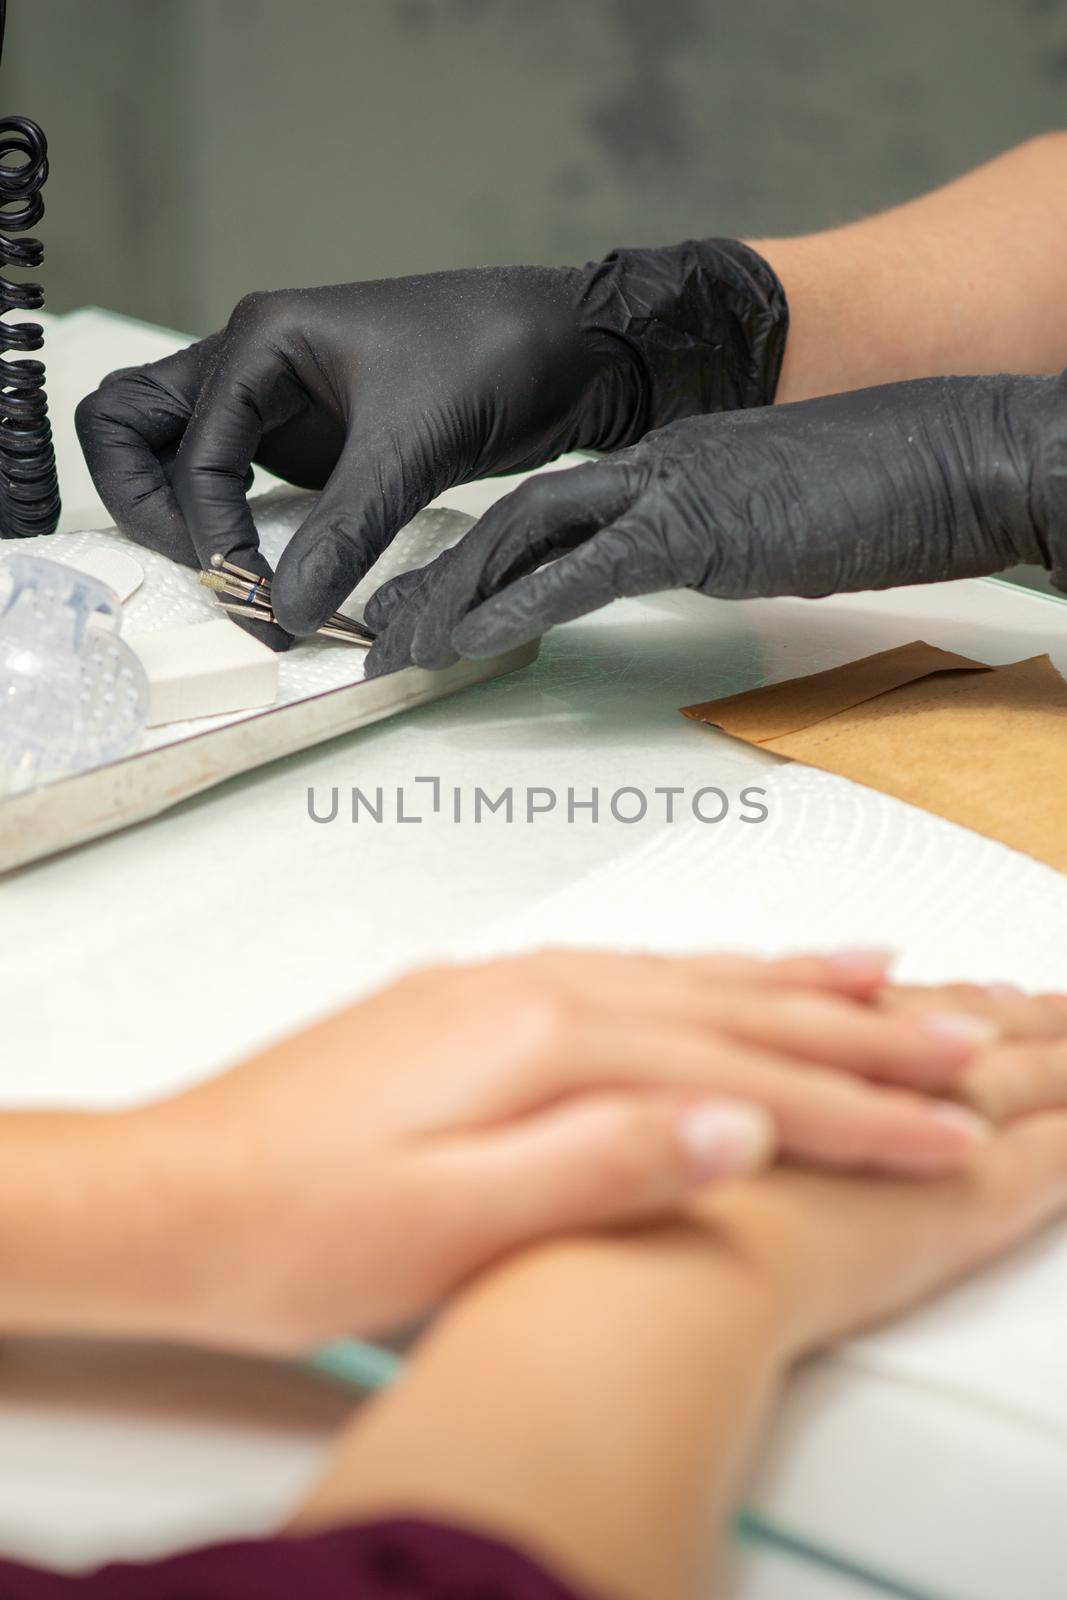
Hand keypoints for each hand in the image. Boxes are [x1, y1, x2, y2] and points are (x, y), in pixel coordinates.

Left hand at [71, 947, 1004, 1354]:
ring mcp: (502, 987)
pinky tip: (726, 976)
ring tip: (886, 972)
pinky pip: (629, 972)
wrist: (169, 1194)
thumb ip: (599, 1163)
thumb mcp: (449, 1226)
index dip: (857, 1111)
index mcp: (541, 1043)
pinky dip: (703, 972)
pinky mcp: (477, 1003)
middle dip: (858, 1031)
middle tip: (962, 1041)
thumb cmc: (293, 1227)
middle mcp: (532, 991)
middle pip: (732, 1009)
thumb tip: (738, 1124)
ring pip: (686, 975)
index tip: (947, 1130)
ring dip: (792, 982)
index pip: (743, 1077)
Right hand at [74, 241, 786, 644]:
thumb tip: (283, 613)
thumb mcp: (415, 445)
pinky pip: (234, 479)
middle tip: (211, 574)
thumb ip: (345, 530)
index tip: (259, 597)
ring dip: (179, 514)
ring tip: (232, 578)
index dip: (211, 532)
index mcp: (263, 339)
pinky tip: (268, 572)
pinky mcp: (311, 440)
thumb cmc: (497, 360)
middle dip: (148, 506)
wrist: (572, 348)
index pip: (189, 451)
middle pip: (131, 427)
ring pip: (173, 451)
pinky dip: (231, 524)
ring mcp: (276, 401)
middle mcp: (253, 363)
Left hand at [363, 371, 1066, 673]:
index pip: (549, 508)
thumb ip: (714, 538)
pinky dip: (514, 609)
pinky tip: (463, 644)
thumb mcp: (776, 518)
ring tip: (398, 649)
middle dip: (439, 578)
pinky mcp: (698, 526)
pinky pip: (583, 573)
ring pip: (525, 536)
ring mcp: (671, 489)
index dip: (478, 557)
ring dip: (452, 597)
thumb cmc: (887, 493)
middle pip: (513, 517)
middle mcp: (652, 465)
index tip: (434, 602)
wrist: (956, 455)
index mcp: (667, 463)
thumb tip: (685, 567)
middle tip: (383, 632)